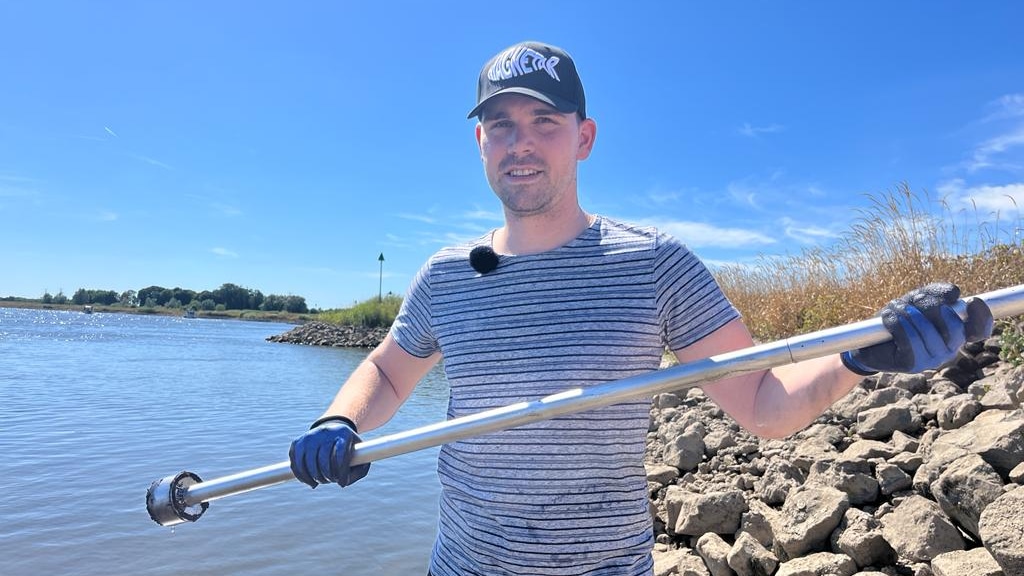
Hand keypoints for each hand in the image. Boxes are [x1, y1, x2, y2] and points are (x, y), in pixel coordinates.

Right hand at [289, 416, 369, 487]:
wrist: (332, 430)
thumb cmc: (348, 448)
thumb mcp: (360, 456)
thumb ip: (358, 471)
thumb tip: (344, 482)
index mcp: (343, 434)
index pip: (340, 454)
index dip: (341, 472)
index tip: (342, 483)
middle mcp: (325, 432)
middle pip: (322, 459)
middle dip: (327, 476)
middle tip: (331, 481)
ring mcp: (310, 436)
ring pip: (307, 462)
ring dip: (313, 477)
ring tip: (319, 482)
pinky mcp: (298, 442)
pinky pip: (295, 462)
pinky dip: (300, 475)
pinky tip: (308, 481)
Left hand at [842, 283, 992, 374]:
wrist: (868, 340)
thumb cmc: (897, 319)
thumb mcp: (917, 300)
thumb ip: (936, 294)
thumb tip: (954, 293)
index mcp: (955, 334)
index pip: (979, 330)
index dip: (982, 316)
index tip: (971, 300)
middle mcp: (948, 350)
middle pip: (953, 326)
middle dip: (931, 306)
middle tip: (913, 299)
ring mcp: (931, 360)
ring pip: (927, 330)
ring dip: (908, 312)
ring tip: (894, 307)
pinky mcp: (912, 364)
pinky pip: (909, 338)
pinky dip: (897, 322)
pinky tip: (888, 317)